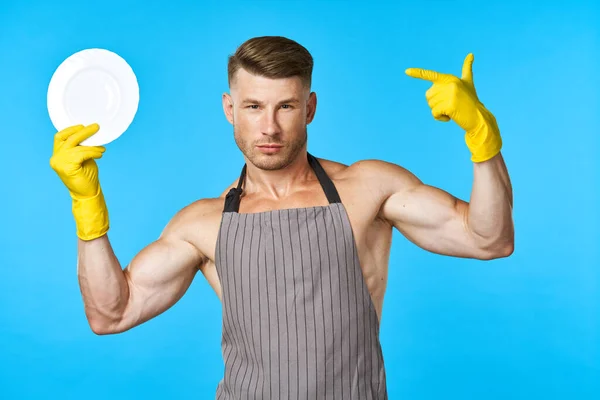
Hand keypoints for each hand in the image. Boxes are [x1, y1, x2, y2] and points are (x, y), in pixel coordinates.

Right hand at [50, 123, 109, 239]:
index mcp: (57, 155)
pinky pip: (82, 154)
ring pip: (77, 146)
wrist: (88, 193)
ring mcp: (59, 163)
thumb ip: (82, 147)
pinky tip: (100, 154)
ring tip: (102, 148)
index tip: (83, 125)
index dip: (71, 129)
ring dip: (92, 145)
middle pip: (68, 139)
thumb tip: (91, 134)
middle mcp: (55, 158)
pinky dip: (92, 152)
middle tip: (96, 127)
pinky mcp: (67, 167)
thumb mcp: (83, 157)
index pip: (59, 137)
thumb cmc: (86, 176)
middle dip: (84, 131)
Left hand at [405, 54, 501, 161]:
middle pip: (428, 96)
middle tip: (451, 104)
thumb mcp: (468, 83)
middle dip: (436, 104)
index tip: (406, 71)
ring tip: (453, 109)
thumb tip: (471, 54)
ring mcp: (450, 94)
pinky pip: (434, 114)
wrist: (479, 117)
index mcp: (449, 78)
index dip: (418, 73)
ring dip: (438, 111)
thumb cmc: (471, 100)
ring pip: (430, 105)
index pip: (431, 75)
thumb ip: (467, 69)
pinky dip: (440, 118)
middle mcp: (449, 83)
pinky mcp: (449, 104)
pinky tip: (451, 116)